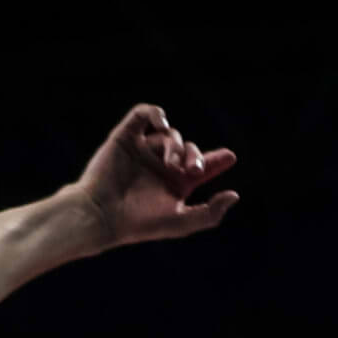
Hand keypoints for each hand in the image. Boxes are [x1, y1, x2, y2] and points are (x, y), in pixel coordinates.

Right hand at [77, 106, 238, 246]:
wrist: (103, 215)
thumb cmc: (139, 224)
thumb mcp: (181, 222)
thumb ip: (210, 213)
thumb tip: (234, 195)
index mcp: (174, 184)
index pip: (201, 166)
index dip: (217, 160)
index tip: (230, 157)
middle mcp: (159, 165)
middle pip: (187, 148)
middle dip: (194, 156)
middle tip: (193, 170)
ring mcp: (143, 149)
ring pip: (169, 134)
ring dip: (176, 146)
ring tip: (171, 165)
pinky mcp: (125, 137)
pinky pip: (143, 114)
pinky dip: (155, 113)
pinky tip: (163, 124)